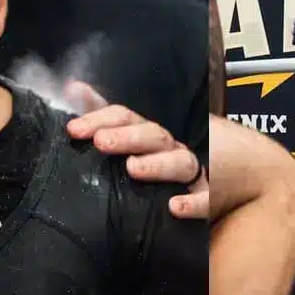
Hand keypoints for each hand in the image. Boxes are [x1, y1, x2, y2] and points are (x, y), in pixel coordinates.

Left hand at [65, 82, 205, 217]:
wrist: (221, 174)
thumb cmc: (159, 158)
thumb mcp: (129, 135)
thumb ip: (102, 115)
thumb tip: (73, 87)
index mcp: (148, 134)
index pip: (126, 117)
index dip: (100, 120)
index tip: (74, 130)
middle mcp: (170, 148)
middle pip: (153, 136)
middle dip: (127, 137)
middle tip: (101, 142)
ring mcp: (192, 171)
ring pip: (181, 162)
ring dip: (157, 164)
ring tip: (133, 168)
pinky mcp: (210, 196)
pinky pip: (207, 199)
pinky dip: (195, 202)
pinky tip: (175, 207)